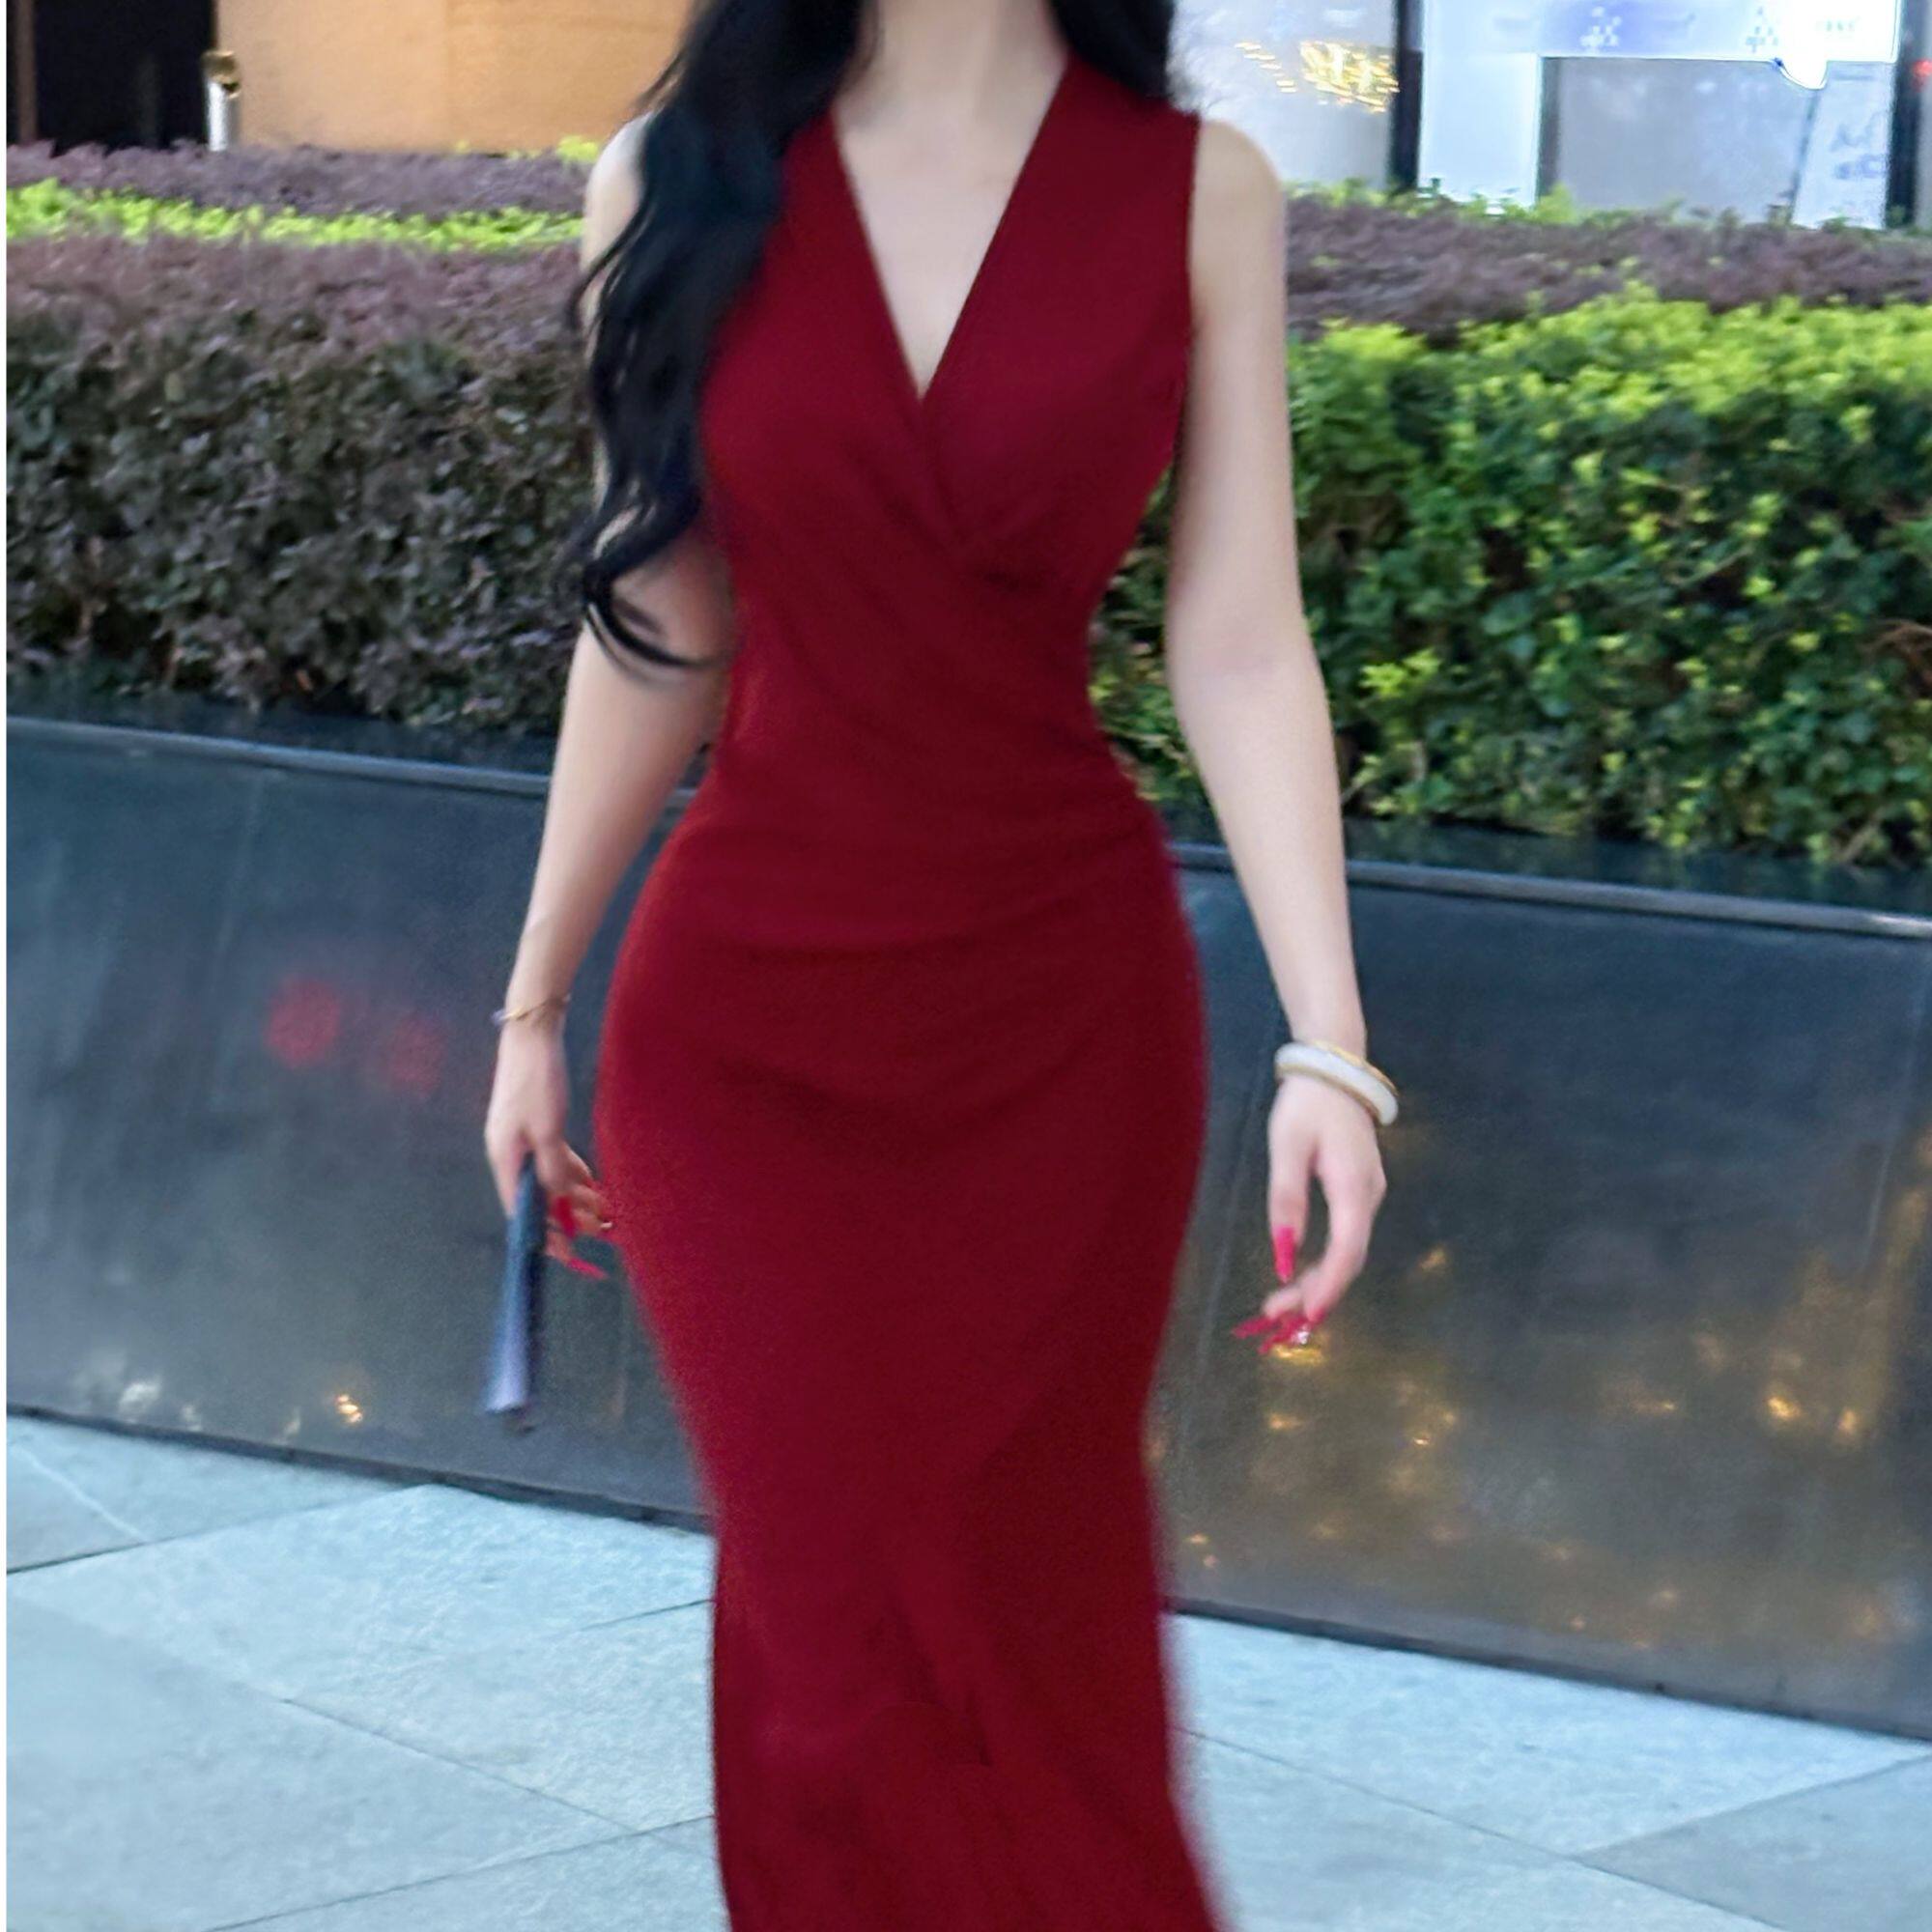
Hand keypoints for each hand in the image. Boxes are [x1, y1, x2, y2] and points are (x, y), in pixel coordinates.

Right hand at [483, 1013, 614, 1275]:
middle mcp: (510, 1155)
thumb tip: (559, 1201)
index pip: (523, 1213)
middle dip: (571, 1217)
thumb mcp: (548, 1129)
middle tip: (605, 1231)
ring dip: (577, 1197)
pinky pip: (555, 1160)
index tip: (570, 1256)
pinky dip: (574, 1174)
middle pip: (540, 1198)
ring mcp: (522, 1141)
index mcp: (505, 1160)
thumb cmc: (537, 1080)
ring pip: (551, 1180)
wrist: (533, 1034)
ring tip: (608, 1212)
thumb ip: (553, 1168)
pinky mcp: (536, 1126)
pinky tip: (595, 1184)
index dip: (547, 1236)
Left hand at [1233, 1074, 1385, 1349]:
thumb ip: (1286, 1199)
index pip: (1347, 1249)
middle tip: (1275, 1314)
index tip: (1307, 1314)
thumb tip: (1284, 1253)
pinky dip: (1325, 1264)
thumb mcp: (1286, 1147)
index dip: (1329, 1285)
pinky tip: (1301, 1278)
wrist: (1334, 1072)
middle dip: (1316, 1292)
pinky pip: (1346, 1239)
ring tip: (1280, 1304)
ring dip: (1319, 1281)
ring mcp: (1368, 1197)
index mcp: (1354, 1186)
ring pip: (1348, 1252)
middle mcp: (1369, 1197)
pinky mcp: (1359, 1195)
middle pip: (1349, 1258)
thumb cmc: (1306, 1105)